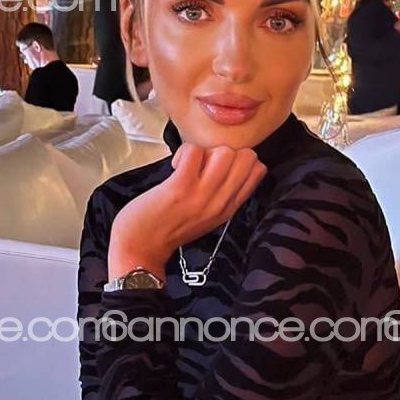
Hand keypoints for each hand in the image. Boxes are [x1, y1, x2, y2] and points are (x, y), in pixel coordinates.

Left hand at [108, 143, 266, 280]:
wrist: (141, 248)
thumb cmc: (167, 229)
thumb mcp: (206, 217)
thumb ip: (221, 196)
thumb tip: (225, 166)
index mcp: (228, 208)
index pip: (258, 171)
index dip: (241, 158)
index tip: (220, 166)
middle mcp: (220, 202)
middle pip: (246, 158)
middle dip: (225, 151)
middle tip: (204, 164)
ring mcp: (201, 195)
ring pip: (225, 152)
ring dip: (205, 151)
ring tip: (189, 165)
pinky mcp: (180, 187)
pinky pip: (194, 152)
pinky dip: (184, 152)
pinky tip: (175, 166)